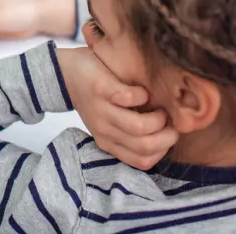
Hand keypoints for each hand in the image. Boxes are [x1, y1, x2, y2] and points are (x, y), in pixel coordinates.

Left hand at [57, 47, 178, 169]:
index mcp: (109, 142)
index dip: (163, 150)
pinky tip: (142, 92)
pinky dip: (142, 95)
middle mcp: (105, 131)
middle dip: (167, 136)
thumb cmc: (96, 99)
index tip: (168, 134)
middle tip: (169, 122)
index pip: (143, 162)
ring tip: (159, 108)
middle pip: (145, 147)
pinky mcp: (101, 89)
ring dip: (157, 118)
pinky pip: (129, 98)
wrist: (66, 74)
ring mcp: (102, 111)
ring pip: (139, 127)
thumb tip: (166, 136)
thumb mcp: (110, 123)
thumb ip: (130, 133)